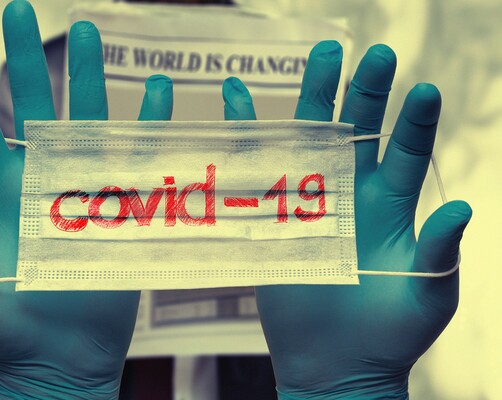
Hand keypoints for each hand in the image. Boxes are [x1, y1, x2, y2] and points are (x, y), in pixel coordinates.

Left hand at [0, 1, 171, 398]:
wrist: (57, 354)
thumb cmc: (3, 323)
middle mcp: (42, 179)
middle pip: (36, 108)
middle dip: (28, 60)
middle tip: (18, 10)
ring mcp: (84, 190)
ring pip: (89, 123)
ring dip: (90, 79)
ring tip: (89, 30)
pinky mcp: (121, 209)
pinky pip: (137, 160)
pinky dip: (149, 126)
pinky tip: (159, 90)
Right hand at [223, 41, 471, 398]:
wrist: (337, 362)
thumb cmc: (392, 333)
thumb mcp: (429, 295)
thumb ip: (440, 250)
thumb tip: (461, 208)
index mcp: (393, 206)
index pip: (407, 151)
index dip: (416, 121)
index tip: (424, 90)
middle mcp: (352, 192)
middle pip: (357, 129)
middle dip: (366, 92)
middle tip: (376, 53)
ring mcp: (310, 199)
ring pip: (309, 136)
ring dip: (313, 96)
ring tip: (322, 55)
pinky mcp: (273, 214)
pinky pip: (258, 165)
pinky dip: (247, 129)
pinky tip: (237, 94)